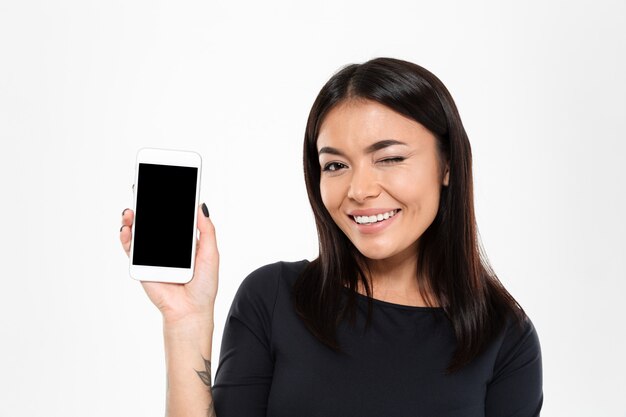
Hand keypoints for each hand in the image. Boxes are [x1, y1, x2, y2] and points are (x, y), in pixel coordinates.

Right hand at [120, 203, 218, 323]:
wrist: (191, 310)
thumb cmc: (204, 285)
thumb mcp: (211, 253)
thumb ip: (206, 230)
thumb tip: (200, 205)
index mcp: (184, 240)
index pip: (174, 216)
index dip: (168, 201)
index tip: (164, 185)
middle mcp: (168, 245)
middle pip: (154, 220)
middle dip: (146, 206)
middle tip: (142, 191)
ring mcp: (153, 254)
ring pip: (139, 231)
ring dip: (132, 219)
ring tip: (131, 211)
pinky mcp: (142, 265)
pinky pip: (131, 249)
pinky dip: (127, 237)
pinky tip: (127, 229)